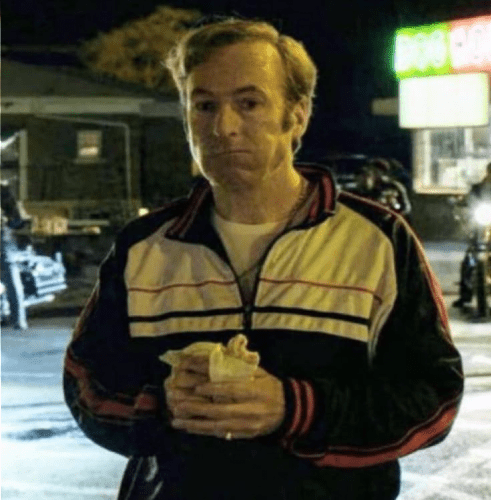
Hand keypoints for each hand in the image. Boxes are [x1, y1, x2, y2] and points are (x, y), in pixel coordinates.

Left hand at [166, 356, 284, 438]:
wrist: (289, 410)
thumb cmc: (270, 386)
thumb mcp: (260, 373)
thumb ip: (240, 367)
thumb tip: (216, 356)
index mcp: (256, 391)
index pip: (233, 390)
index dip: (215, 390)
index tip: (197, 387)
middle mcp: (251, 410)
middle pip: (222, 411)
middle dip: (198, 410)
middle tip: (179, 405)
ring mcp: (247, 425)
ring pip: (218, 426)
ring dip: (195, 424)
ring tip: (177, 420)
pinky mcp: (244, 435)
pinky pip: (221, 434)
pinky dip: (204, 432)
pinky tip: (189, 428)